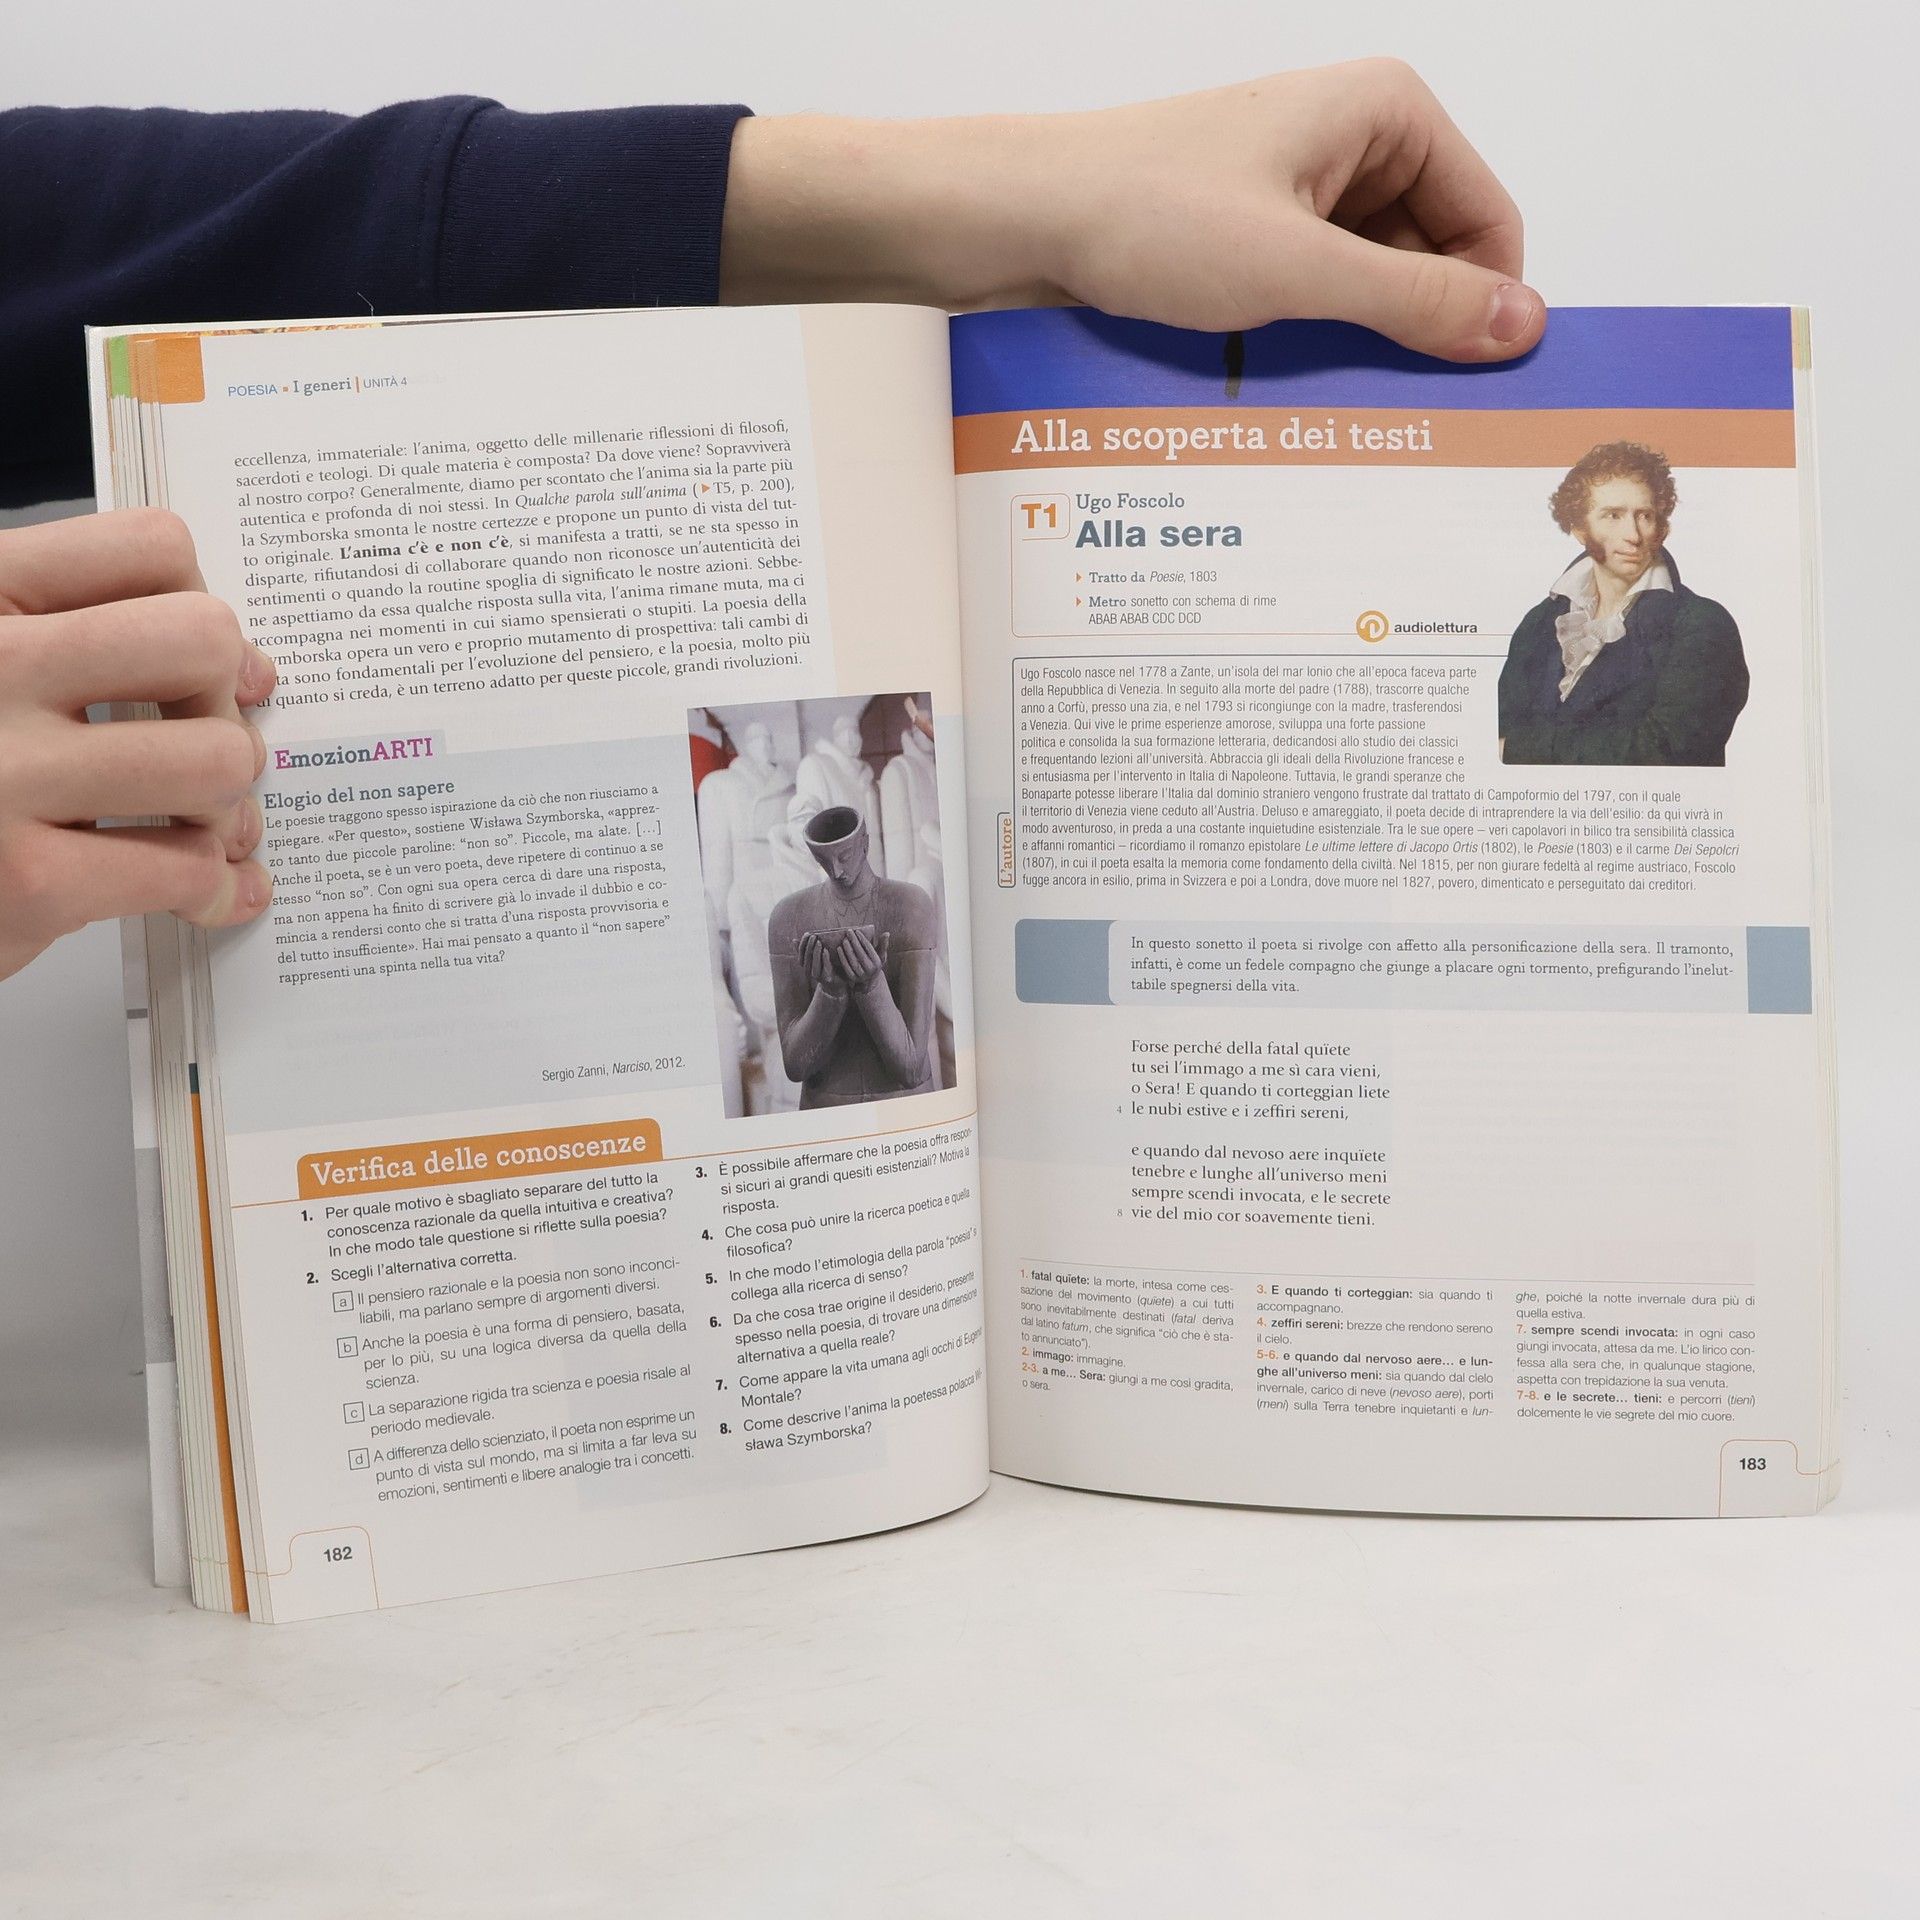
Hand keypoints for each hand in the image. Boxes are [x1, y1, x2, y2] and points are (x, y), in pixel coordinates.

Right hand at [0, 510, 275, 983]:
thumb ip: (93, 643)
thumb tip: (250, 670)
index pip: (154, 548)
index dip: (206, 612)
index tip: (213, 668)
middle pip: (201, 639)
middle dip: (225, 708)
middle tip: (201, 756)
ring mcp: (0, 771)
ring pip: (213, 757)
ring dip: (226, 803)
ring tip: (197, 827)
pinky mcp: (24, 879)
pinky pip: (186, 866)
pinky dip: (216, 887)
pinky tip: (205, 895)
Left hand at [721, 59, 1541, 362]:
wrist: (1021, 218)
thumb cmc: (1146, 214)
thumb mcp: (1301, 270)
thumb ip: (1417, 303)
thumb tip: (1521, 327)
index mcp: (1387, 112)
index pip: (1488, 222)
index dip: (1484, 310)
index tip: (1475, 397)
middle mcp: (1350, 139)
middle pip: (1430, 257)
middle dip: (1416, 334)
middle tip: (1407, 424)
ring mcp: (1296, 186)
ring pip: (1366, 285)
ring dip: (1356, 347)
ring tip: (1335, 409)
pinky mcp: (1250, 230)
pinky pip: (1311, 295)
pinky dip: (1308, 342)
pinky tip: (1289, 391)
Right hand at [799, 930, 847, 996]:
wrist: (836, 985)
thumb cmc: (825, 968)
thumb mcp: (815, 958)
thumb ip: (806, 950)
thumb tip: (794, 940)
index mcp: (805, 965)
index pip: (800, 952)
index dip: (803, 943)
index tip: (807, 933)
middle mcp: (808, 971)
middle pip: (807, 958)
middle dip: (810, 946)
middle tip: (814, 936)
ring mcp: (817, 976)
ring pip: (814, 964)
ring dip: (816, 952)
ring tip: (819, 942)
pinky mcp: (827, 979)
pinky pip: (825, 968)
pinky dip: (824, 959)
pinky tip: (826, 951)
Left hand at [835, 928, 889, 991]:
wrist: (870, 980)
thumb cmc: (875, 963)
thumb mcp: (881, 955)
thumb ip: (883, 944)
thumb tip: (887, 933)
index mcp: (877, 962)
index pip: (869, 949)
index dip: (862, 939)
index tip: (856, 931)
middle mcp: (870, 969)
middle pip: (860, 954)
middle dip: (854, 942)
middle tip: (848, 932)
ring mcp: (861, 974)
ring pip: (853, 961)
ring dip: (847, 949)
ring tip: (844, 940)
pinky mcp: (853, 978)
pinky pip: (846, 967)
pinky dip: (842, 957)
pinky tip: (839, 949)